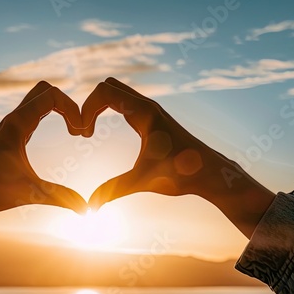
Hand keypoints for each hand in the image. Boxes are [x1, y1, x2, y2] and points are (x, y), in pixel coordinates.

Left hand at [0, 81, 87, 243]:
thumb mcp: (29, 193)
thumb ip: (60, 198)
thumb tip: (86, 210)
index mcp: (17, 125)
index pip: (51, 95)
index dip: (73, 109)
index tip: (80, 134)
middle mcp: (13, 119)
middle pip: (45, 90)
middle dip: (68, 104)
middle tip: (78, 129)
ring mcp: (10, 125)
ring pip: (38, 100)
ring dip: (59, 109)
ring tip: (73, 132)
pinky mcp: (9, 134)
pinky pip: (33, 113)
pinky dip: (50, 115)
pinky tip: (58, 135)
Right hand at [83, 78, 274, 237]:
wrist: (209, 173)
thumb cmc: (181, 173)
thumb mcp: (143, 181)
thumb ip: (113, 190)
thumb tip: (89, 207)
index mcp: (144, 113)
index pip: (104, 91)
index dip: (86, 109)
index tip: (84, 136)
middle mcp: (148, 106)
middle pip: (108, 86)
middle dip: (90, 104)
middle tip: (84, 132)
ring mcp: (151, 111)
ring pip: (117, 92)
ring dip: (99, 106)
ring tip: (90, 133)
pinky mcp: (152, 119)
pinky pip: (124, 103)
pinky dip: (108, 110)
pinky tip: (105, 133)